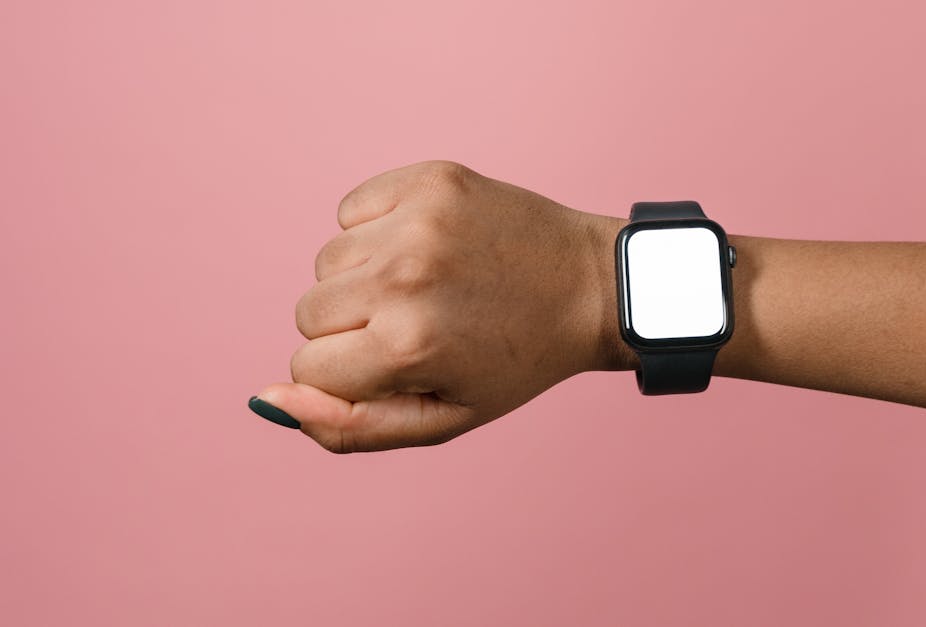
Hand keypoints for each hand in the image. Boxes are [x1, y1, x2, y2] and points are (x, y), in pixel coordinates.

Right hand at [250, 161, 630, 452]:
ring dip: (365, 278)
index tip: (407, 363)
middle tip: (422, 324)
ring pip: (326, 261)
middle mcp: (404, 277)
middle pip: (308, 311)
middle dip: (353, 327)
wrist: (589, 287)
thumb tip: (266, 398)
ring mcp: (417, 220)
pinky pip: (351, 209)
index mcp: (406, 345)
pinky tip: (431, 246)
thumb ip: (348, 426)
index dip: (352, 373)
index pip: (307, 366)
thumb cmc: (514, 363)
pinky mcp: (428, 179)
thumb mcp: (442, 418)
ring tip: (431, 285)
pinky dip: (377, 230)